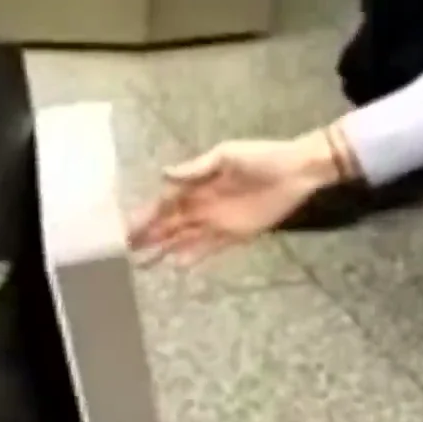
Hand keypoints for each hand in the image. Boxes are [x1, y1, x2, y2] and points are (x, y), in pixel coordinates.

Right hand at [128, 134, 342, 265]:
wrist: (297, 170)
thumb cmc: (261, 157)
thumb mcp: (226, 155)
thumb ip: (196, 169)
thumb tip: (163, 174)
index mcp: (196, 185)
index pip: (164, 204)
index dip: (145, 216)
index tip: (126, 228)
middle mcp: (201, 205)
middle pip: (168, 225)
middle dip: (148, 237)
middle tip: (125, 251)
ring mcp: (217, 222)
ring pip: (183, 239)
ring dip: (164, 250)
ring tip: (143, 264)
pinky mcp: (236, 234)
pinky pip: (210, 248)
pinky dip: (194, 256)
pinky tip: (177, 266)